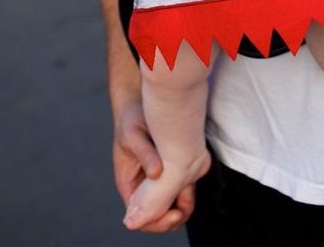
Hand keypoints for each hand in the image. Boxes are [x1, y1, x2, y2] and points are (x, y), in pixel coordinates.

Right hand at [113, 95, 195, 232]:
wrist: (140, 102)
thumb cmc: (130, 119)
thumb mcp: (133, 135)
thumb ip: (144, 153)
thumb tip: (156, 173)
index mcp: (129, 183)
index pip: (140, 215)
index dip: (157, 221)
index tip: (173, 213)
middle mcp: (143, 185)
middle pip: (159, 214)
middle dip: (174, 215)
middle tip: (186, 207)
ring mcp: (158, 177)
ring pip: (172, 201)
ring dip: (184, 201)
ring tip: (192, 190)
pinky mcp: (170, 166)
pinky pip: (180, 183)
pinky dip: (189, 184)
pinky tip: (195, 175)